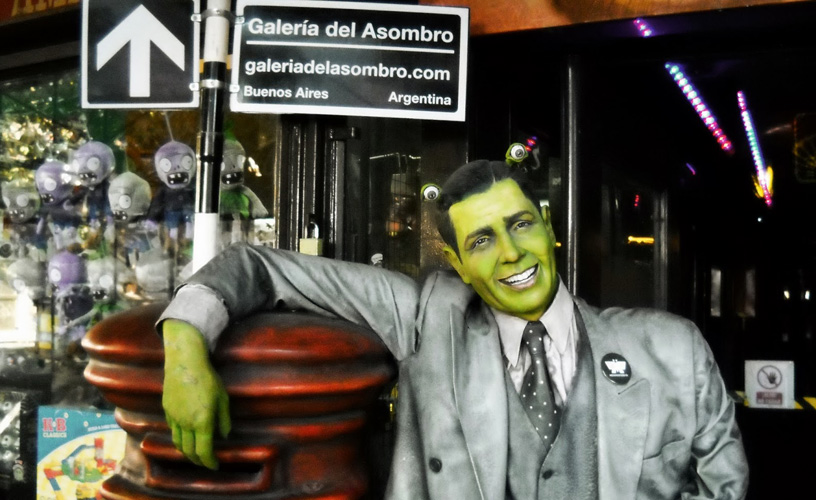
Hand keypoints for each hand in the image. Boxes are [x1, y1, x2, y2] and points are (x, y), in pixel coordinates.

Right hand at [162, 319, 230, 468]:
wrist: (185, 362)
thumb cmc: (208, 378)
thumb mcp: (223, 398)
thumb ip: (224, 419)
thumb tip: (224, 435)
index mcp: (202, 421)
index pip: (204, 451)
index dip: (210, 462)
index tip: (215, 465)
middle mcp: (186, 423)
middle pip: (189, 451)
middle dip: (198, 460)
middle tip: (205, 462)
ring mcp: (174, 417)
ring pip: (178, 443)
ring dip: (186, 452)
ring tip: (195, 454)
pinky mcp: (167, 410)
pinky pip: (172, 430)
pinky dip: (179, 438)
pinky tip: (186, 436)